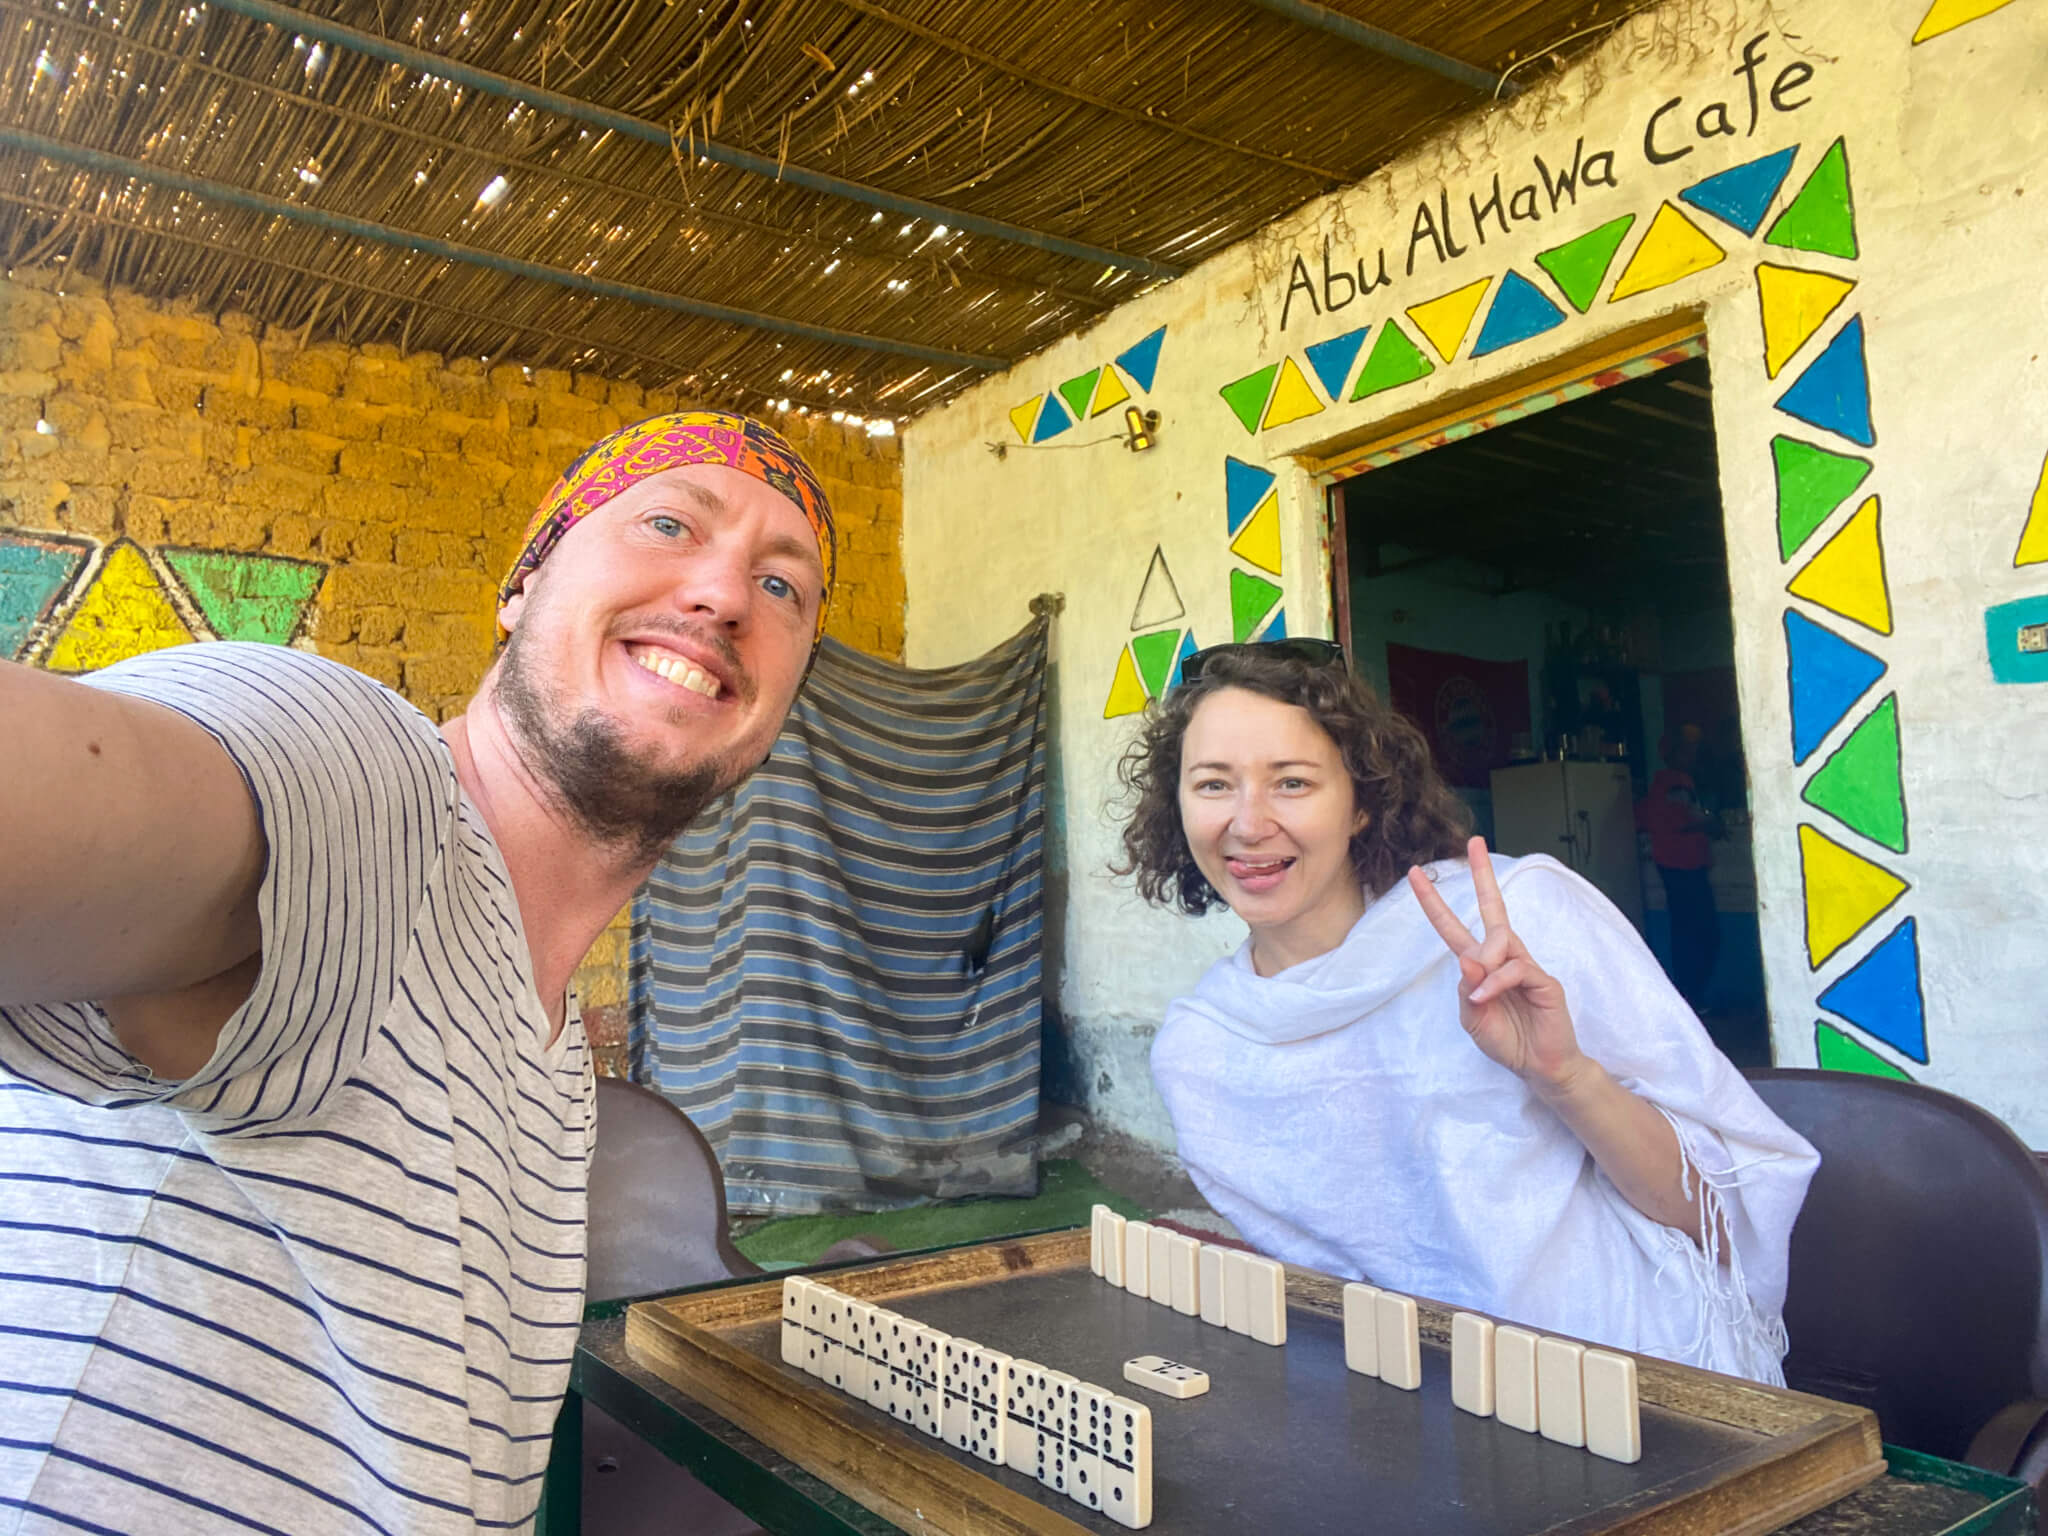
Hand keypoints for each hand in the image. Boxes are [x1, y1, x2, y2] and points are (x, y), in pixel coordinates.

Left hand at [1406, 836, 1585, 1093]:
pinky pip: (1515, 969)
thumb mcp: (1472, 1020)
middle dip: (1483, 876)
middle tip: (1475, 843)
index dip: (1435, 903)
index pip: (1454, 927)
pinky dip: (1496, 982)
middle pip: (1494, 909)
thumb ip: (1464, 991)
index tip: (1414, 875)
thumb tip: (1468, 959)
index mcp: (1480, 965)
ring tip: (1480, 995)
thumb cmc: (1506, 1041)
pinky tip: (1485, 997)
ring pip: (1500, 942)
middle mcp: (1503, 958)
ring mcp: (1525, 966)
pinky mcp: (1544, 981)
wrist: (1539, 1068)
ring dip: (1484, 963)